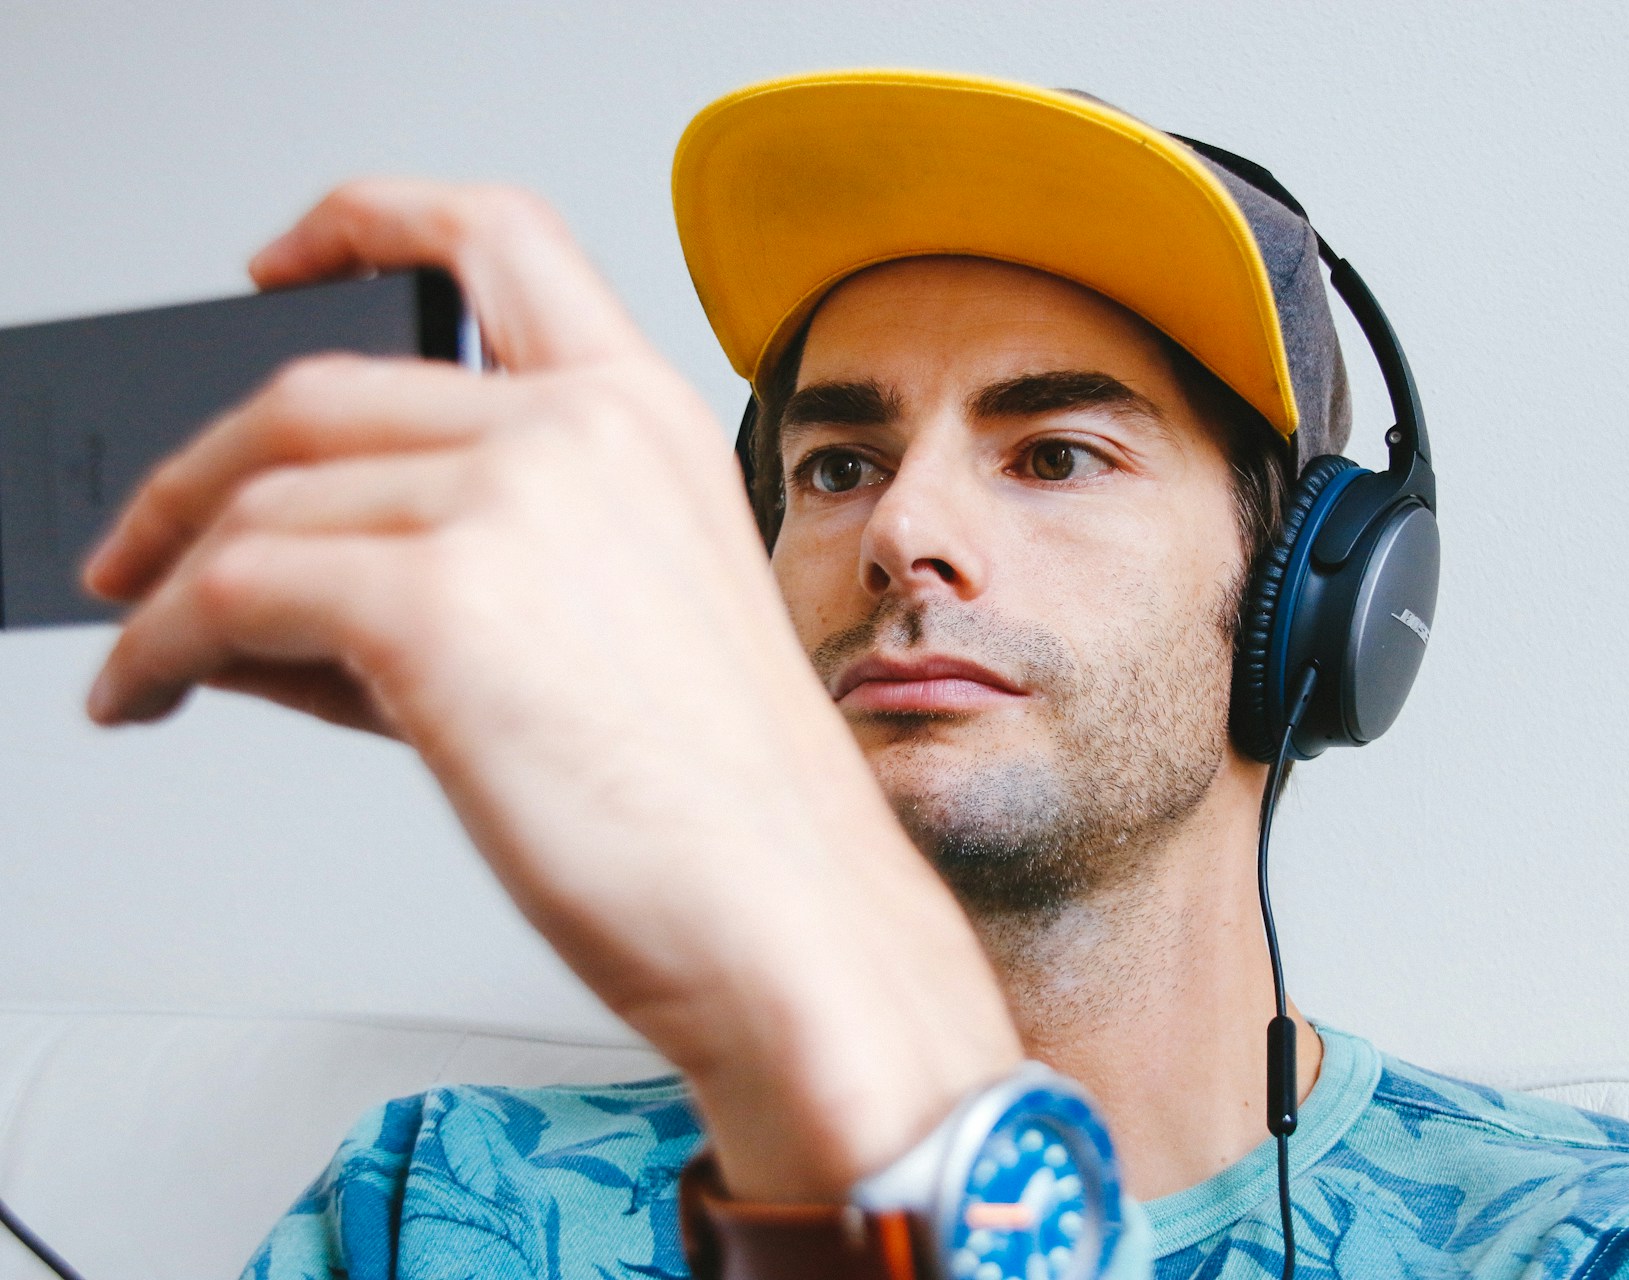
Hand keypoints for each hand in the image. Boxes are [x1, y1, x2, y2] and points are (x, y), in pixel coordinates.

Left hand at [82, 179, 1020, 1199]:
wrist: (783, 916)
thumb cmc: (726, 804)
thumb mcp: (609, 631)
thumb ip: (452, 566)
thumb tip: (262, 579)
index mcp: (645, 419)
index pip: (493, 237)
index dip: (365, 221)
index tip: (281, 265)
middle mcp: (581, 430)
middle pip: (318, 388)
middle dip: (197, 470)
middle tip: (142, 543)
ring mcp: (512, 500)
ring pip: (264, 498)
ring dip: (170, 577)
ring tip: (151, 651)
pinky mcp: (434, 600)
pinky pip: (231, 592)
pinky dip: (159, 641)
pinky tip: (152, 687)